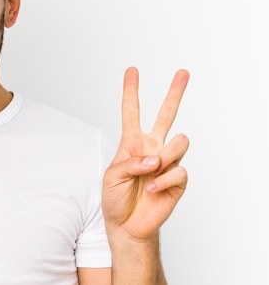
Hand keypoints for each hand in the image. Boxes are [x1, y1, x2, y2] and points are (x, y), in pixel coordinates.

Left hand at [102, 67, 189, 241]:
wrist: (126, 225)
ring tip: (152, 172)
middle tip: (183, 73)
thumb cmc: (115, 198)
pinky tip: (153, 188)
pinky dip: (164, 179)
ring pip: (179, 141)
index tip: (132, 71)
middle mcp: (152, 147)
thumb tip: (155, 158)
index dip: (131, 91)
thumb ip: (131, 163)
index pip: (131, 112)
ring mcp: (166, 162)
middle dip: (175, 93)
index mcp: (132, 142)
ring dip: (165, 156)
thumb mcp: (112, 176)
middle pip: (166, 115)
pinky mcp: (178, 179)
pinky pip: (179, 170)